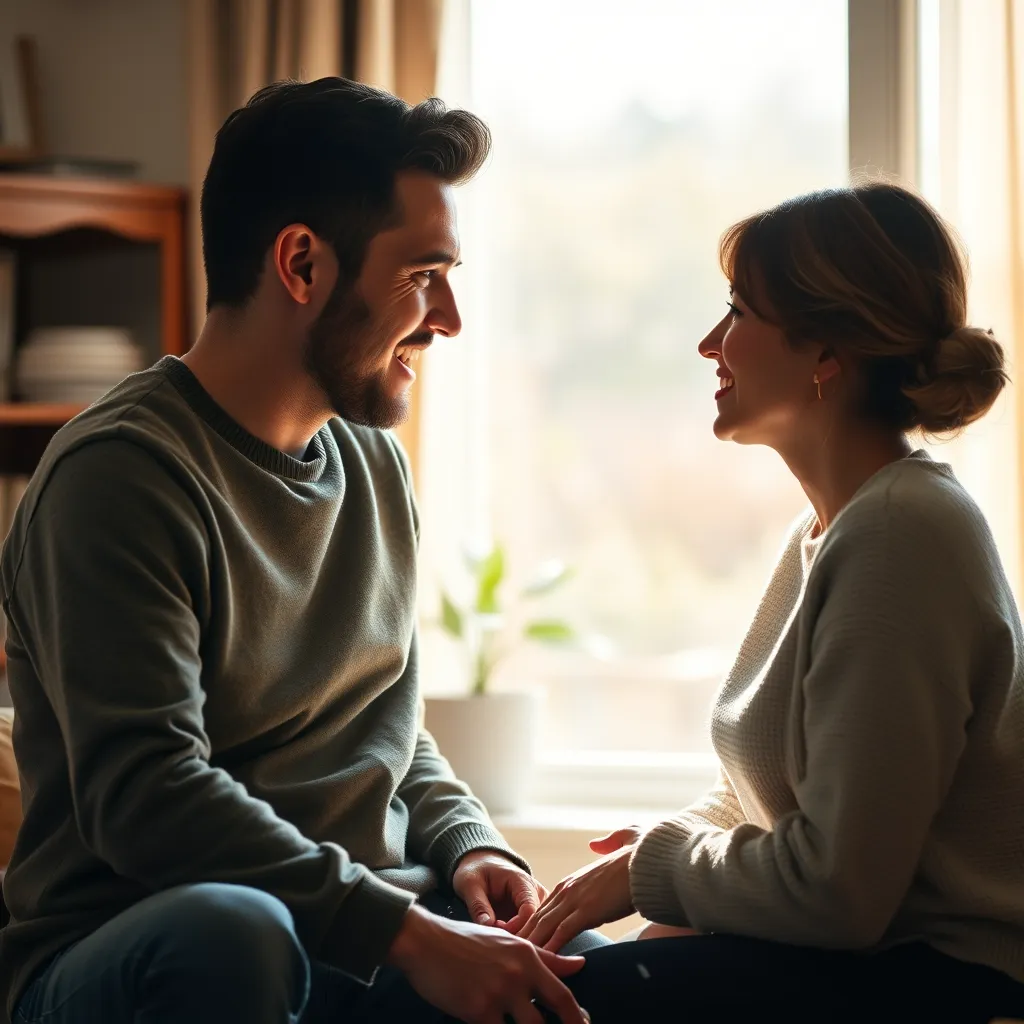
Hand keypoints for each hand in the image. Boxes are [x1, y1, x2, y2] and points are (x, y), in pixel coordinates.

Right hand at [388, 902, 589, 1023]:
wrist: (426, 941)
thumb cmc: (467, 941)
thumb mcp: (510, 943)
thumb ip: (546, 957)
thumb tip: (580, 965)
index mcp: (527, 956)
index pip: (562, 996)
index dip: (577, 1019)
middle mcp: (517, 974)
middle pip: (547, 1021)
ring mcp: (498, 993)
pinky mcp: (478, 1010)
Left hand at [453, 850, 547, 933]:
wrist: (483, 865)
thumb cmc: (476, 872)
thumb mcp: (470, 884)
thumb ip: (478, 905)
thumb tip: (488, 927)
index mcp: (523, 882)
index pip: (529, 911)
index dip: (514, 928)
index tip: (495, 933)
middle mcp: (536, 893)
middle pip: (537, 924)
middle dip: (517, 938)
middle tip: (496, 941)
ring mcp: (538, 905)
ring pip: (537, 930)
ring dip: (520, 940)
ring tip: (500, 941)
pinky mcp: (534, 914)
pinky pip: (533, 931)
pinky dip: (520, 939)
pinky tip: (505, 941)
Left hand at [519, 827, 643, 951]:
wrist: (652, 860)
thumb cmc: (641, 855)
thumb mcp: (617, 846)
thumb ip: (605, 844)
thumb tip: (595, 844)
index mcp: (571, 880)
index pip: (543, 908)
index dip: (530, 925)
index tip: (519, 939)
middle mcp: (567, 889)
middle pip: (536, 919)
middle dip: (523, 938)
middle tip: (509, 956)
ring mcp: (575, 899)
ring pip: (543, 928)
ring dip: (530, 947)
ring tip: (518, 964)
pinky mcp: (586, 911)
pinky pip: (561, 934)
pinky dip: (550, 949)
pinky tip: (542, 963)